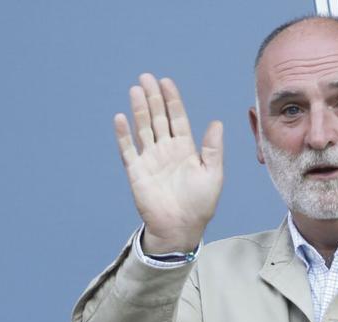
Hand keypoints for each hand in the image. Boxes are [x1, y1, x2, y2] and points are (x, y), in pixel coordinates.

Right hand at [114, 73, 222, 253]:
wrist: (181, 228)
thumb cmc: (200, 204)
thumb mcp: (213, 174)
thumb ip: (212, 148)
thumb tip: (216, 122)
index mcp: (185, 149)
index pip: (176, 118)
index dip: (171, 100)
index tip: (166, 82)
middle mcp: (166, 150)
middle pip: (158, 118)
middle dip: (152, 98)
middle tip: (146, 78)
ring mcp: (150, 160)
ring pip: (143, 129)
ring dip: (139, 110)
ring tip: (135, 90)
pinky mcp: (137, 172)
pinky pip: (128, 150)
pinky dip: (124, 135)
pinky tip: (121, 118)